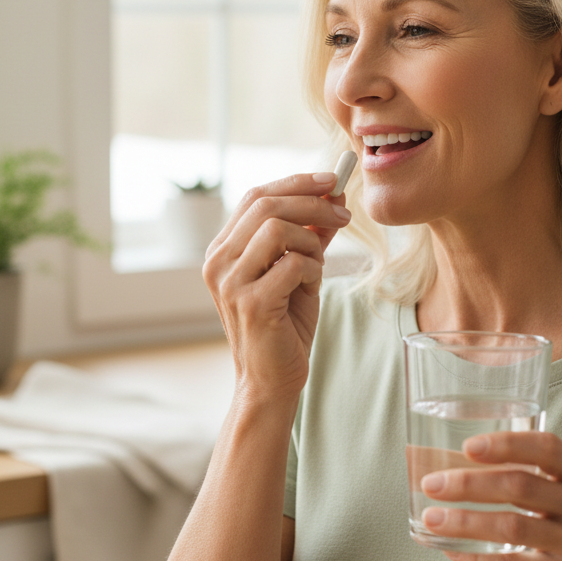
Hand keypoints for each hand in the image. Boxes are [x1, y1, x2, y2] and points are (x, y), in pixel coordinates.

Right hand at [203, 172, 350, 402]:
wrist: (272, 380)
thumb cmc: (284, 325)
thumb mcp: (298, 272)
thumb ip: (308, 236)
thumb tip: (333, 198)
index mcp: (223, 249)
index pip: (255, 196)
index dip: (295, 183)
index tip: (332, 180)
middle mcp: (218, 261)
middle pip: (266, 205)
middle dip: (312, 202)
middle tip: (344, 213)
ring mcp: (230, 282)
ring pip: (276, 229)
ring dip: (311, 240)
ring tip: (321, 262)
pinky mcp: (251, 303)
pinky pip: (292, 264)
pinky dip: (313, 268)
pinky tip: (312, 284)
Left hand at [419, 432, 561, 560]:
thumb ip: (516, 473)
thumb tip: (441, 460)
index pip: (546, 447)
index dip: (506, 444)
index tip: (468, 446)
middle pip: (521, 486)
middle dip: (469, 483)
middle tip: (433, 484)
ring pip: (513, 527)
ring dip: (465, 521)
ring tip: (432, 518)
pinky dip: (477, 557)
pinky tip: (452, 550)